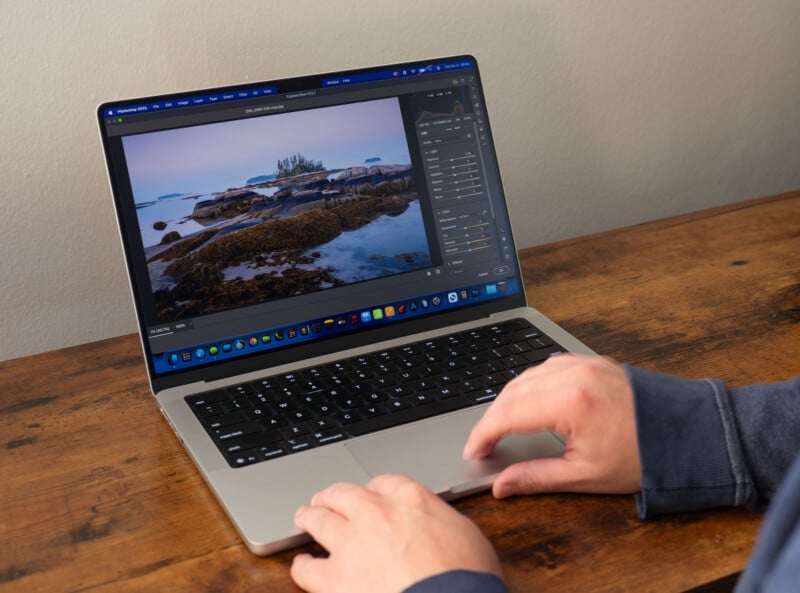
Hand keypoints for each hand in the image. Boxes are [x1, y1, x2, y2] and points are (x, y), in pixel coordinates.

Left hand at [291, 474, 502, 592]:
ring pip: (319, 519)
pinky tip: (302, 565)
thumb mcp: (467, 536)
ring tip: (304, 517)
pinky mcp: (334, 577)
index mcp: (411, 500)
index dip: (375, 490)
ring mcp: (351, 543)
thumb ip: (442, 523)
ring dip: (310, 516)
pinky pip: (307, 567)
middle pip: (344, 493)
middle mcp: (376, 514)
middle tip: (327, 498)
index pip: (385, 483)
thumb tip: (438, 528)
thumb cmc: (468, 579)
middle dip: (333, 495)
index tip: (372, 495)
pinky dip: (303, 565)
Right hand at [463, 354, 640, 497]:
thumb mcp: (586, 475)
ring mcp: (584, 364)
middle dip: (491, 417)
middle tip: (483, 443)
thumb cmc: (646, 457)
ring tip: (501, 425)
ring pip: (527, 374)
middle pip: (512, 391)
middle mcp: (573, 375)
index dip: (483, 434)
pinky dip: (531, 382)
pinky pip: (548, 365)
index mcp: (570, 402)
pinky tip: (530, 399)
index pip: (507, 414)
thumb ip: (536, 477)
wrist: (692, 435)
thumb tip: (501, 484)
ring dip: (509, 398)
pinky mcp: (593, 362)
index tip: (474, 451)